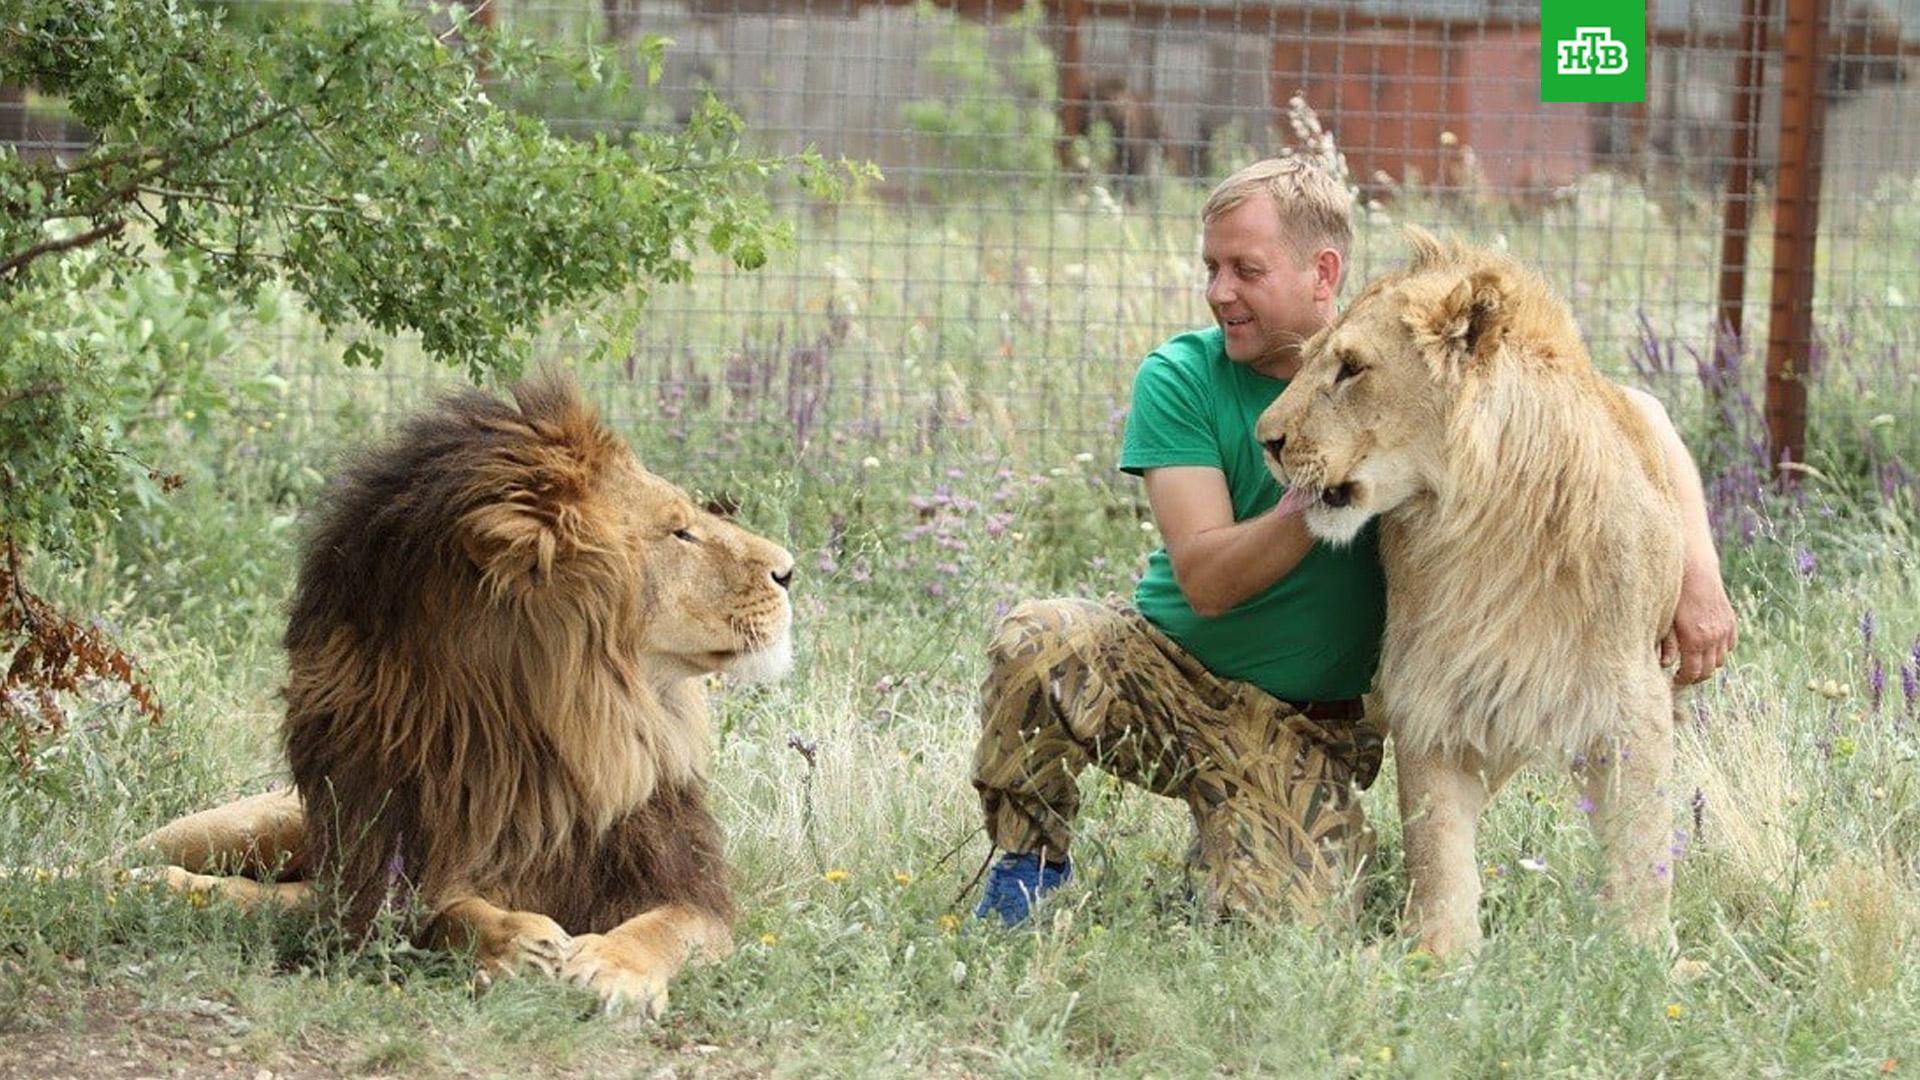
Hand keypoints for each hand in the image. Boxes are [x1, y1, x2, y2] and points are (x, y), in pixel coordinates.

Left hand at [1661, 556, 1735, 684]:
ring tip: (1694, 661)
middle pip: (1708, 670)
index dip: (1683, 680)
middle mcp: (1713, 638)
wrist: (1694, 569)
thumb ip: (1666, 645)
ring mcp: (1724, 630)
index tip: (1674, 680)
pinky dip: (1721, 650)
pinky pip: (1730, 644)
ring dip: (1708, 663)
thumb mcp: (1664, 621)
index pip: (1692, 673)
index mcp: (1694, 641)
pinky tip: (1707, 646)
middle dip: (1696, 676)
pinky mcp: (1730, 621)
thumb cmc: (1673, 594)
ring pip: (1721, 659)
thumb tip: (1664, 664)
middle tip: (1683, 675)